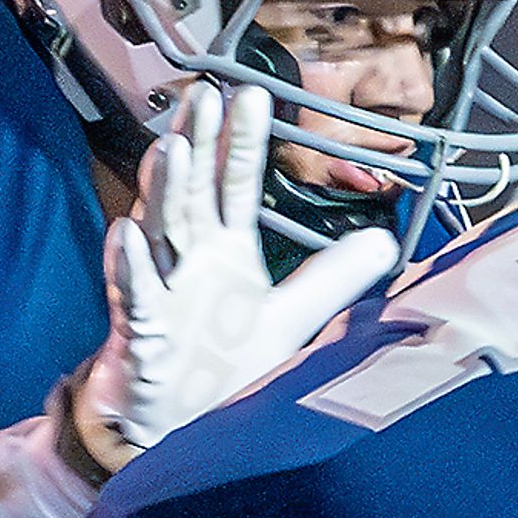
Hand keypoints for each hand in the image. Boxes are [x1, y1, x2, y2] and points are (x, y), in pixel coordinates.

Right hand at [72, 85, 396, 472]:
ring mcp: (163, 292)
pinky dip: (134, 267)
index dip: (242, 141)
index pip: (235, 185)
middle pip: (192, 191)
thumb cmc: (223, 362)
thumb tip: (386, 241)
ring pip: (159, 231)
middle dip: (196, 142)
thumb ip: (334, 277)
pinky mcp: (142, 333)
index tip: (251, 93)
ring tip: (171, 147)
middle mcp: (190, 261)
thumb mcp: (291, 315)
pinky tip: (131, 235)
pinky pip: (135, 296)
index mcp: (226, 252)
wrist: (174, 424)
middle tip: (205, 94)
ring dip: (163, 189)